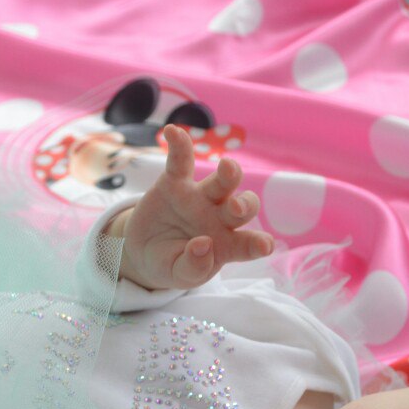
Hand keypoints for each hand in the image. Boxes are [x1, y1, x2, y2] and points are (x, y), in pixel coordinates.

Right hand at [112, 124, 274, 290]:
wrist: (143, 250)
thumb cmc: (171, 263)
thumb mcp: (180, 276)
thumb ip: (193, 267)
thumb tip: (203, 245)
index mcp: (227, 244)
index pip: (247, 244)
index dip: (257, 243)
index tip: (265, 245)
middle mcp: (219, 217)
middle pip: (243, 207)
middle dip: (244, 205)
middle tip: (236, 209)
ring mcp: (200, 197)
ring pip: (222, 182)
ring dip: (228, 173)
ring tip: (227, 167)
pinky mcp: (176, 183)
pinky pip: (181, 161)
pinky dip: (179, 145)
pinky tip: (173, 132)